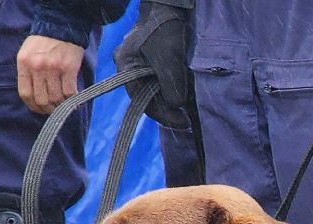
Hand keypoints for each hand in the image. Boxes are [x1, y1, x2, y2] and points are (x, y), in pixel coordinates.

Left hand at [16, 35, 82, 113]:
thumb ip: (28, 73)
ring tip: (64, 105)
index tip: (40, 109)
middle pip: (41, 99)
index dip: (33, 106)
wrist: (59, 28)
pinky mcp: (69, 68)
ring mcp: (53, 68)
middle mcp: (37, 67)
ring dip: (61, 105)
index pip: (25, 93)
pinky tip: (73, 99)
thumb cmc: (42, 43)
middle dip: (48, 109)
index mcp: (24, 64)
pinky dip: (72, 99)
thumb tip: (34, 96)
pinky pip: (70, 91)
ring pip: (56, 98)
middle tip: (54, 110)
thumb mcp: (27, 55)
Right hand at [114, 0, 194, 128]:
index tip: (181, 122)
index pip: (140, 99)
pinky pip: (160, 81)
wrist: (169, 9)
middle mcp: (130, 67)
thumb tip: (176, 106)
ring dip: (170, 101)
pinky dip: (172, 90)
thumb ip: (171, 85)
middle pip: (147, 95)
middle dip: (166, 109)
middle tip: (185, 120)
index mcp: (126, 67)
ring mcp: (141, 64)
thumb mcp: (169, 60)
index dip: (161, 114)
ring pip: (154, 90)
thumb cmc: (164, 32)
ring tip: (186, 110)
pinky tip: (183, 96)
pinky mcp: (153, 61)